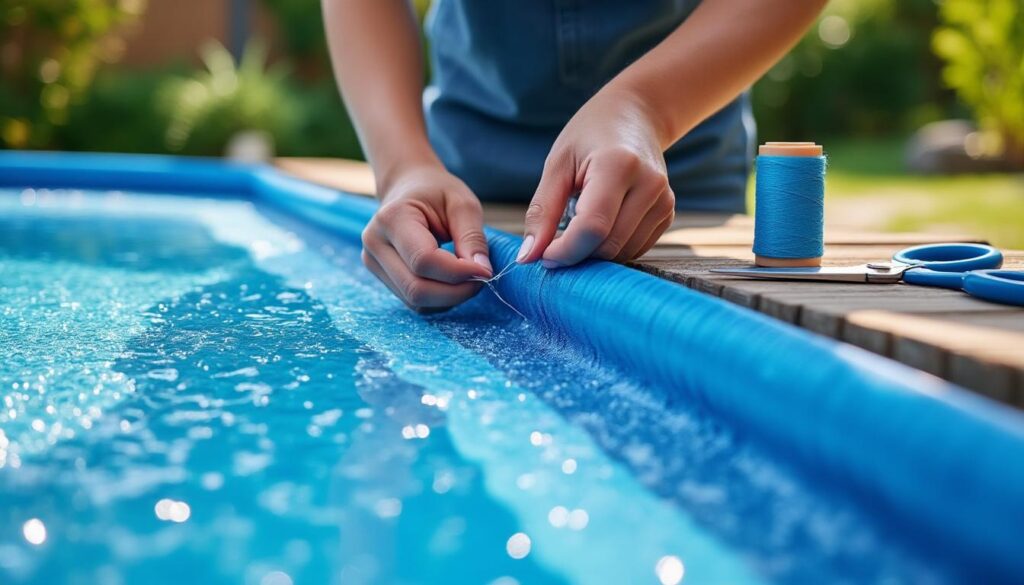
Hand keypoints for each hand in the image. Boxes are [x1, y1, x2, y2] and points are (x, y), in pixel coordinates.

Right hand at [362, 164, 492, 310]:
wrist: (407, 186)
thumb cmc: (436, 192)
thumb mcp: (462, 203)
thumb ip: (472, 237)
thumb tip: (483, 272)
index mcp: (391, 218)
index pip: (424, 260)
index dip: (458, 272)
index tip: (486, 270)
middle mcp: (375, 244)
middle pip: (417, 288)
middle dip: (456, 292)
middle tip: (482, 279)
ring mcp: (373, 263)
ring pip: (415, 301)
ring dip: (449, 298)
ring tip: (468, 277)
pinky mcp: (381, 277)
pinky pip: (414, 303)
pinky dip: (439, 300)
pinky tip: (452, 282)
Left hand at [517, 88, 674, 267]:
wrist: (634, 115)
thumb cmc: (590, 135)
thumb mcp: (558, 164)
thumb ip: (542, 212)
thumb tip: (528, 257)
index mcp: (618, 165)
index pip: (592, 227)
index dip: (565, 251)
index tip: (543, 255)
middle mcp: (649, 184)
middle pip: (608, 245)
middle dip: (577, 254)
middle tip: (555, 242)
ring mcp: (663, 200)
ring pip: (623, 252)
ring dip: (594, 252)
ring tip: (578, 226)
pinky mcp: (667, 213)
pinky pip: (635, 248)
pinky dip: (611, 247)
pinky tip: (601, 224)